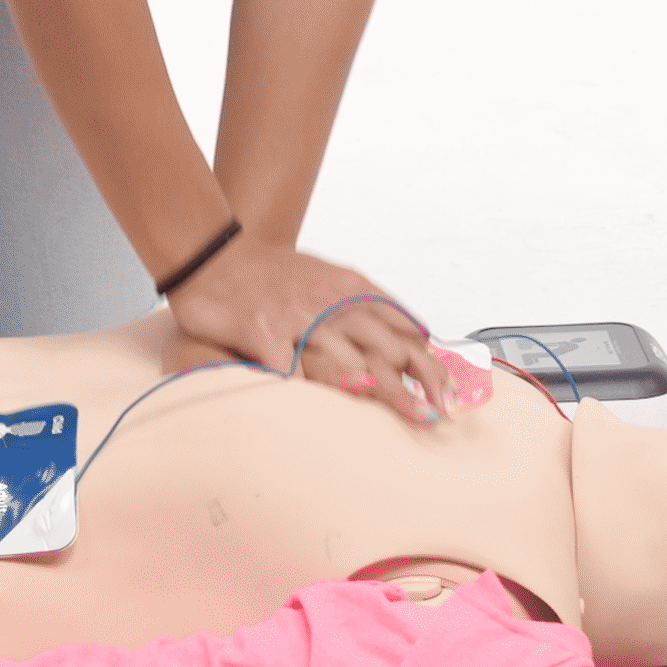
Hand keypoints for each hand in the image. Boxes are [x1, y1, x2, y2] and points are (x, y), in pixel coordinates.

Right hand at [162, 236, 451, 427]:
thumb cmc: (271, 274)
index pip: (402, 326)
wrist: (212, 252)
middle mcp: (331, 303)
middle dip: (422, 380)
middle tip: (446, 413)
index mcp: (350, 289)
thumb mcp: (328, 277)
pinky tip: (337, 407)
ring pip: (350, 358)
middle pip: (387, 346)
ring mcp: (297, 317)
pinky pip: (291, 366)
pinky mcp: (263, 330)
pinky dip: (315, 387)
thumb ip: (366, 303)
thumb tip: (414, 333)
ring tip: (415, 414)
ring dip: (388, 390)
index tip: (454, 389)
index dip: (431, 360)